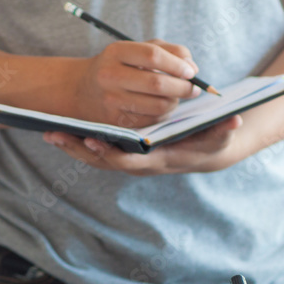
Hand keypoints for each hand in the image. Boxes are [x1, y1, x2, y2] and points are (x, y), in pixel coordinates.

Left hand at [42, 115, 243, 175]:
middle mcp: (140, 163)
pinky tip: (63, 130)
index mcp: (157, 160)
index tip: (90, 139)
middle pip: (103, 160)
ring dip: (73, 145)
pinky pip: (99, 149)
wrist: (208, 151)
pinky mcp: (126, 152)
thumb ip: (226, 129)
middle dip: (78, 149)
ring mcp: (131, 159)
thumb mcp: (222, 136)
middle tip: (53, 134)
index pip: (128, 160)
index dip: (109, 152)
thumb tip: (234, 120)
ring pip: (96, 156)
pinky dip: (80, 141)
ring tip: (49, 132)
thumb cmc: (214, 141)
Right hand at [74, 39, 201, 126]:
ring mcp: (110, 101)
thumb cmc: (119, 66)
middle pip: (156, 83)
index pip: (153, 56)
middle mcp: (109, 76)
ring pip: (157, 105)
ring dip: (175, 103)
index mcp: (116, 52)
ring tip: (177, 97)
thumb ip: (168, 51)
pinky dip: (163, 115)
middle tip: (194, 89)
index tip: (191, 72)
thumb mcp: (137, 50)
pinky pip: (150, 120)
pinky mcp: (114, 121)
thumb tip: (192, 69)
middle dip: (182, 87)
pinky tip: (163, 107)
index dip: (177, 64)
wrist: (82, 90)